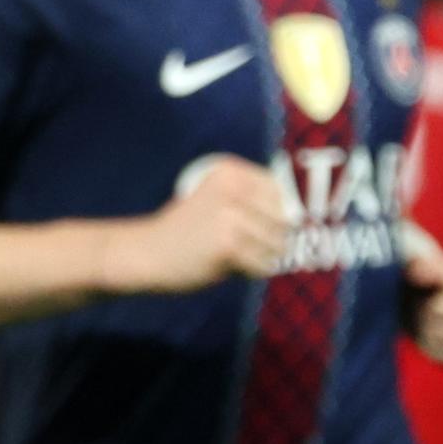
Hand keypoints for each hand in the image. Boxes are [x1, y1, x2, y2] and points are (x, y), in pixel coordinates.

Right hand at [102, 156, 291, 293]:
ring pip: (277, 246)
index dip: (270, 214)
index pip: (279, 192)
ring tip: (228, 254)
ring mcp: (230, 215)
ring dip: (258, 257)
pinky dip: (250, 272)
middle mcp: (232, 188)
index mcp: (228, 171)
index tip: (244, 222)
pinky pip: (263, 266)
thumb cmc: (185, 231)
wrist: (145, 252)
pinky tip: (226, 265)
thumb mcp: (215, 200)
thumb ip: (251, 201)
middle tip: (233, 242)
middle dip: (267, 239)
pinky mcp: (228, 244)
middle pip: (283, 221)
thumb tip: (297, 219)